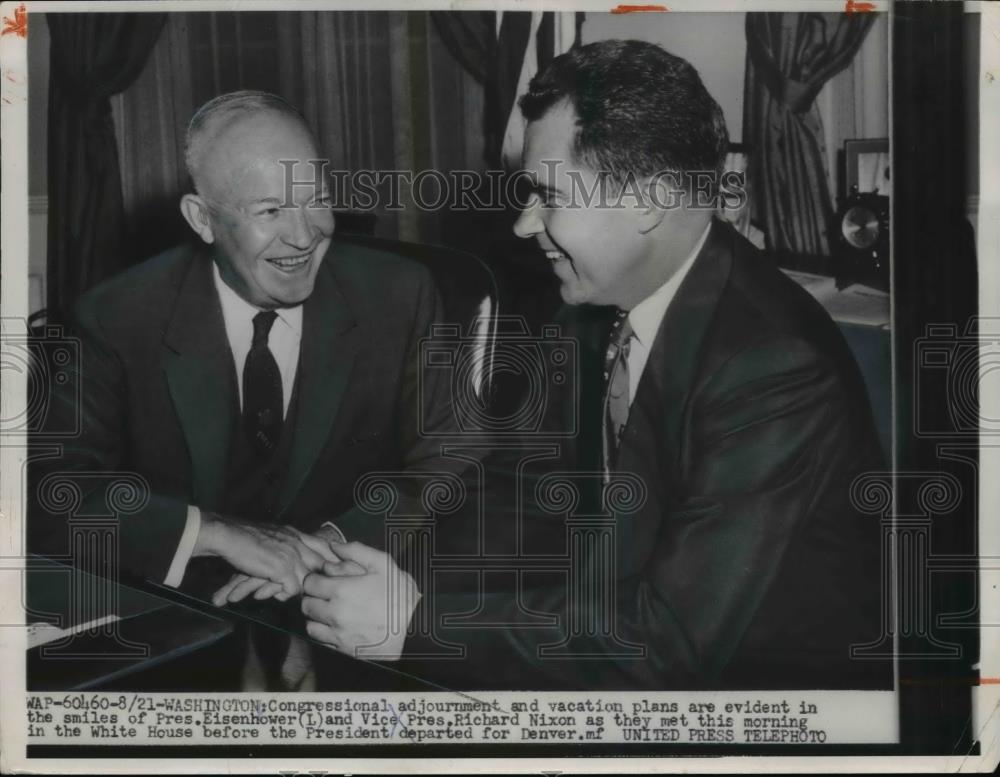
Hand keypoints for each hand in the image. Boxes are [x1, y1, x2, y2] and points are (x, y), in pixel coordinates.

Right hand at [211, 528, 364, 605]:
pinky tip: (270, 593)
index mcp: (297, 535)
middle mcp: (298, 543)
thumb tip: (292, 564)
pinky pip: (292, 589)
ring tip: (290, 595)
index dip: (337, 560)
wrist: (228, 535)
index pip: (325, 547)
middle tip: (335, 593)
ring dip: (299, 590)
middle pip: (323, 564)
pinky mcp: (282, 568)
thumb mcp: (273, 537)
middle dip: (330, 578)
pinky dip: (283, 594)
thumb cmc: (244, 538)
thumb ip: (287, 547)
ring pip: (308, 580)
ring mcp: (292, 555)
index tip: (347, 570)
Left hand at [301, 541, 419, 660]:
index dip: (316, 579)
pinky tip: (338, 626)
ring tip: (331, 611)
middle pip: (306, 604)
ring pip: (310, 625)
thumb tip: (334, 546)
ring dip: (316, 617)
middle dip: (314, 597)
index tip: (325, 580)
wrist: (415, 629)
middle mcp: (334, 614)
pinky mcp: (343, 650)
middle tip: (327, 595)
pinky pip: (321, 642)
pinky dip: (325, 633)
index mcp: (341, 590)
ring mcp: (337, 634)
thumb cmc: (400, 595)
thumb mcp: (383, 564)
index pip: (309, 584)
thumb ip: (356, 551)